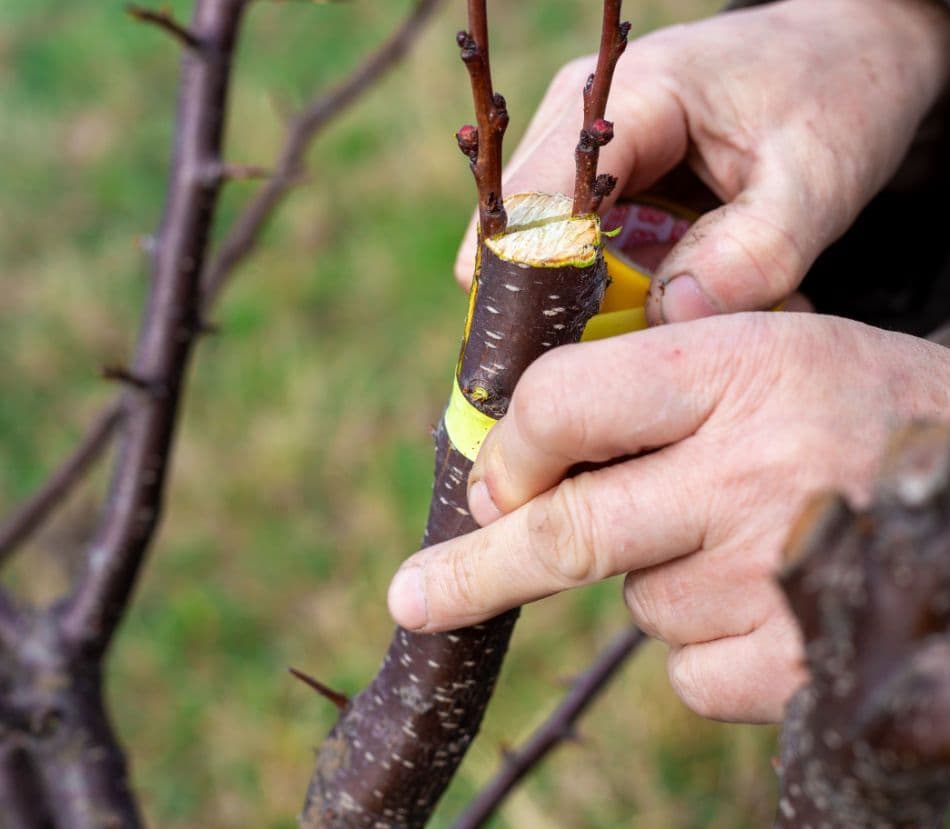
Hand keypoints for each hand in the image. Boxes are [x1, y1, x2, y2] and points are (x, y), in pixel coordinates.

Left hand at [388, 314, 949, 721]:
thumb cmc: (860, 411)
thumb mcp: (769, 351)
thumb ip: (650, 390)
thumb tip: (521, 468)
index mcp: (737, 367)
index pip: (565, 402)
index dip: (513, 448)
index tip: (492, 481)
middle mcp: (751, 471)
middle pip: (568, 534)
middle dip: (476, 572)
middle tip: (414, 599)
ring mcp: (775, 577)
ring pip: (638, 600)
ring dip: (661, 576)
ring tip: (751, 533)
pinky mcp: (798, 666)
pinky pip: (687, 670)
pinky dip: (705, 642)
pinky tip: (774, 594)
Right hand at [454, 0, 949, 322]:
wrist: (841, 56)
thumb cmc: (836, 96)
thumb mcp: (816, 176)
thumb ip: (755, 251)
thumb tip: (671, 314)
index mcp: (628, 100)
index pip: (539, 204)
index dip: (535, 289)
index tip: (555, 367)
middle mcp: (579, 124)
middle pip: (520, 236)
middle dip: (550, 310)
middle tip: (600, 376)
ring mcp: (578, 155)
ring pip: (539, 253)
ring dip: (579, 307)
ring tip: (638, 343)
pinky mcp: (592, 186)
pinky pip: (572, 254)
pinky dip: (603, 295)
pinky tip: (649, 316)